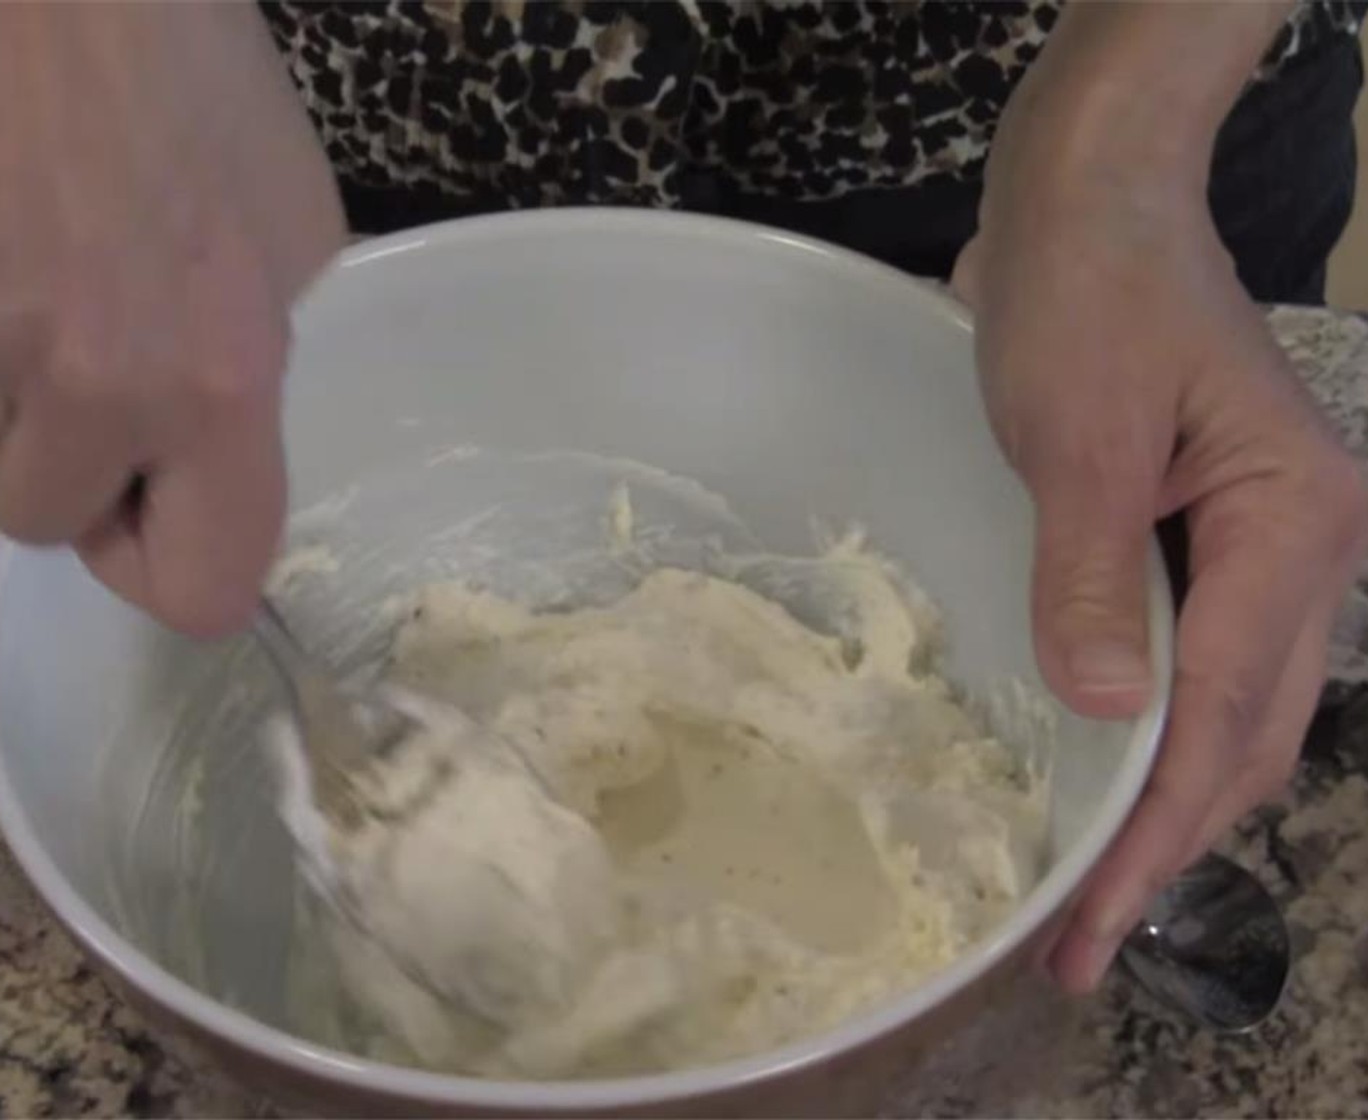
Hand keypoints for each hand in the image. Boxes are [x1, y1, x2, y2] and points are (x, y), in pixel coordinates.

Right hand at [0, 4, 344, 634]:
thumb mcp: (296, 241)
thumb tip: (224, 460)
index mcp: (223, 385)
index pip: (201, 592)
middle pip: (49, 527)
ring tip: (37, 284)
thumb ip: (260, 377)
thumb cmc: (197, 86)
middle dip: (71, 468)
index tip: (160, 526)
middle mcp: (97, 383)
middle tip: (91, 372)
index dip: (173, 574)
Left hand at [952, 90, 1367, 990]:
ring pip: (1229, 711)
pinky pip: (1197, 661)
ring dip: (1163, 802)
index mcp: (1291, 525)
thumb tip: (1104, 714)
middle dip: (1163, 845)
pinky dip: (1155, 733)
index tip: (1090, 921)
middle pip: (1244, 735)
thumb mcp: (1075, 435)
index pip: (1221, 718)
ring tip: (1095, 894)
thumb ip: (1090, 578)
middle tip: (1082, 947)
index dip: (1153, 830)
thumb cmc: (1086, 294)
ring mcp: (1263, 545)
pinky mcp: (1210, 535)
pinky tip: (1110, 780)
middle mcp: (1303, 549)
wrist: (1091, 202)